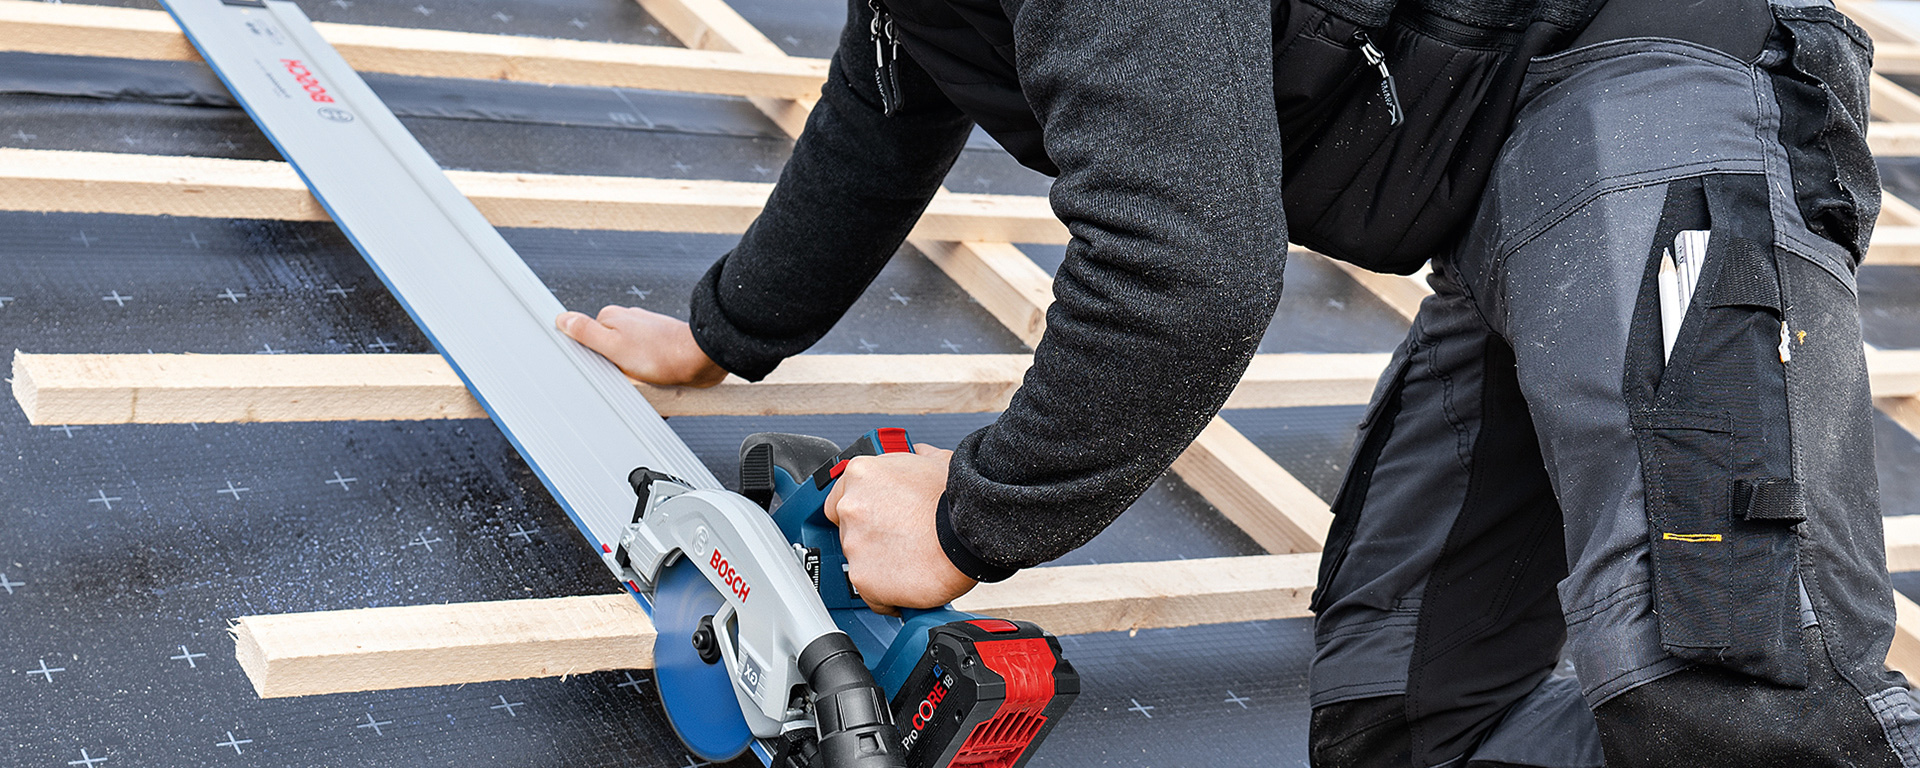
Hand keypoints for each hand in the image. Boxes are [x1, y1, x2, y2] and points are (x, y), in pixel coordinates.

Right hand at [555, 306, 727, 387]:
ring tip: (643, 385)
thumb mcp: (615, 346)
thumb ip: (586, 333)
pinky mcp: (659, 349)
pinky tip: (654, 387)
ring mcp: (644, 335)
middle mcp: (628, 322)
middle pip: (605, 354)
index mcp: (612, 318)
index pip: (586, 339)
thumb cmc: (663, 354)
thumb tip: (562, 320)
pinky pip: (646, 368)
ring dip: (632, 379)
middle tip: (624, 380)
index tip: (598, 369)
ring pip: (626, 363)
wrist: (702, 360)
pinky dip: (648, 380)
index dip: (590, 358)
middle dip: (613, 372)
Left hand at [823, 444, 976, 614]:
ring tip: (912, 560)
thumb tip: (918, 453)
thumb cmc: (957, 500)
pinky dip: (888, 592)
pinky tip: (910, 582)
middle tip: (900, 540)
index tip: (875, 519)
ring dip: (880, 564)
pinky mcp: (863, 578)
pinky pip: (870, 591)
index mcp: (861, 474)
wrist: (971, 533)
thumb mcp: (938, 461)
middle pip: (848, 530)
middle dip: (871, 537)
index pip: (839, 497)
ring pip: (859, 561)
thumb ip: (917, 456)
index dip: (861, 511)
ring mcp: (854, 545)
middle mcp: (851, 507)